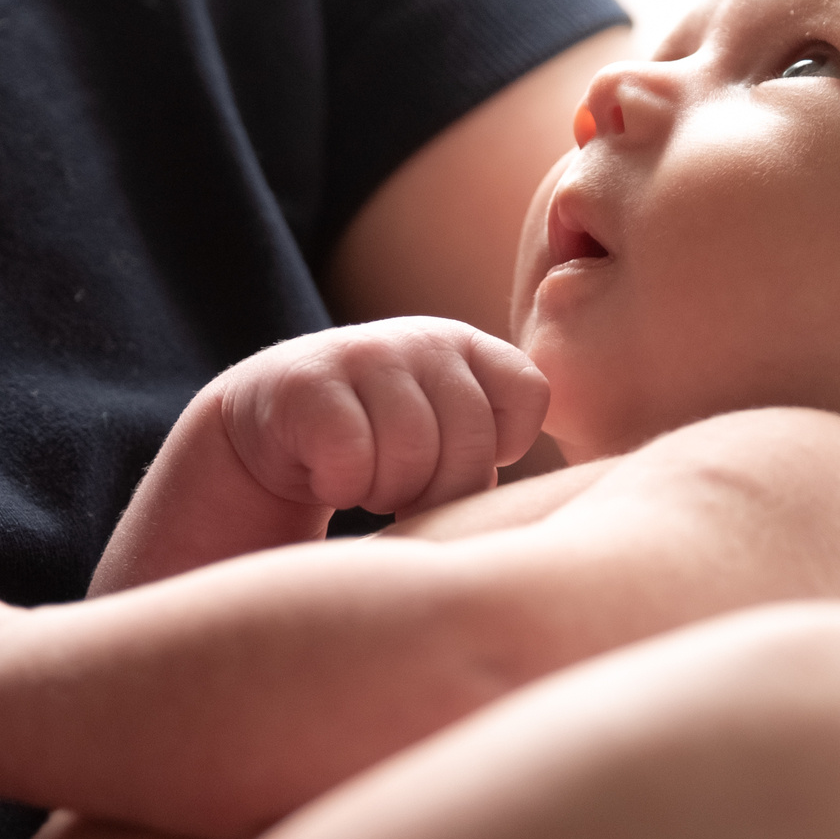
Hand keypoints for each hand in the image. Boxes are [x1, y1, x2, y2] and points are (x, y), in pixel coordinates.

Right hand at [220, 318, 546, 515]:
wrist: (262, 436)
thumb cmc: (373, 452)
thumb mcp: (443, 432)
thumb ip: (495, 442)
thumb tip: (577, 500)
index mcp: (467, 347)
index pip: (528, 396)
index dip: (499, 448)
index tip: (455, 463)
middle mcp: (421, 338)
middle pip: (470, 443)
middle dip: (437, 490)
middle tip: (401, 489)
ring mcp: (363, 352)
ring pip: (411, 458)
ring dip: (385, 491)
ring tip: (365, 479)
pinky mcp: (306, 381)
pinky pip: (353, 462)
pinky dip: (340, 485)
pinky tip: (323, 472)